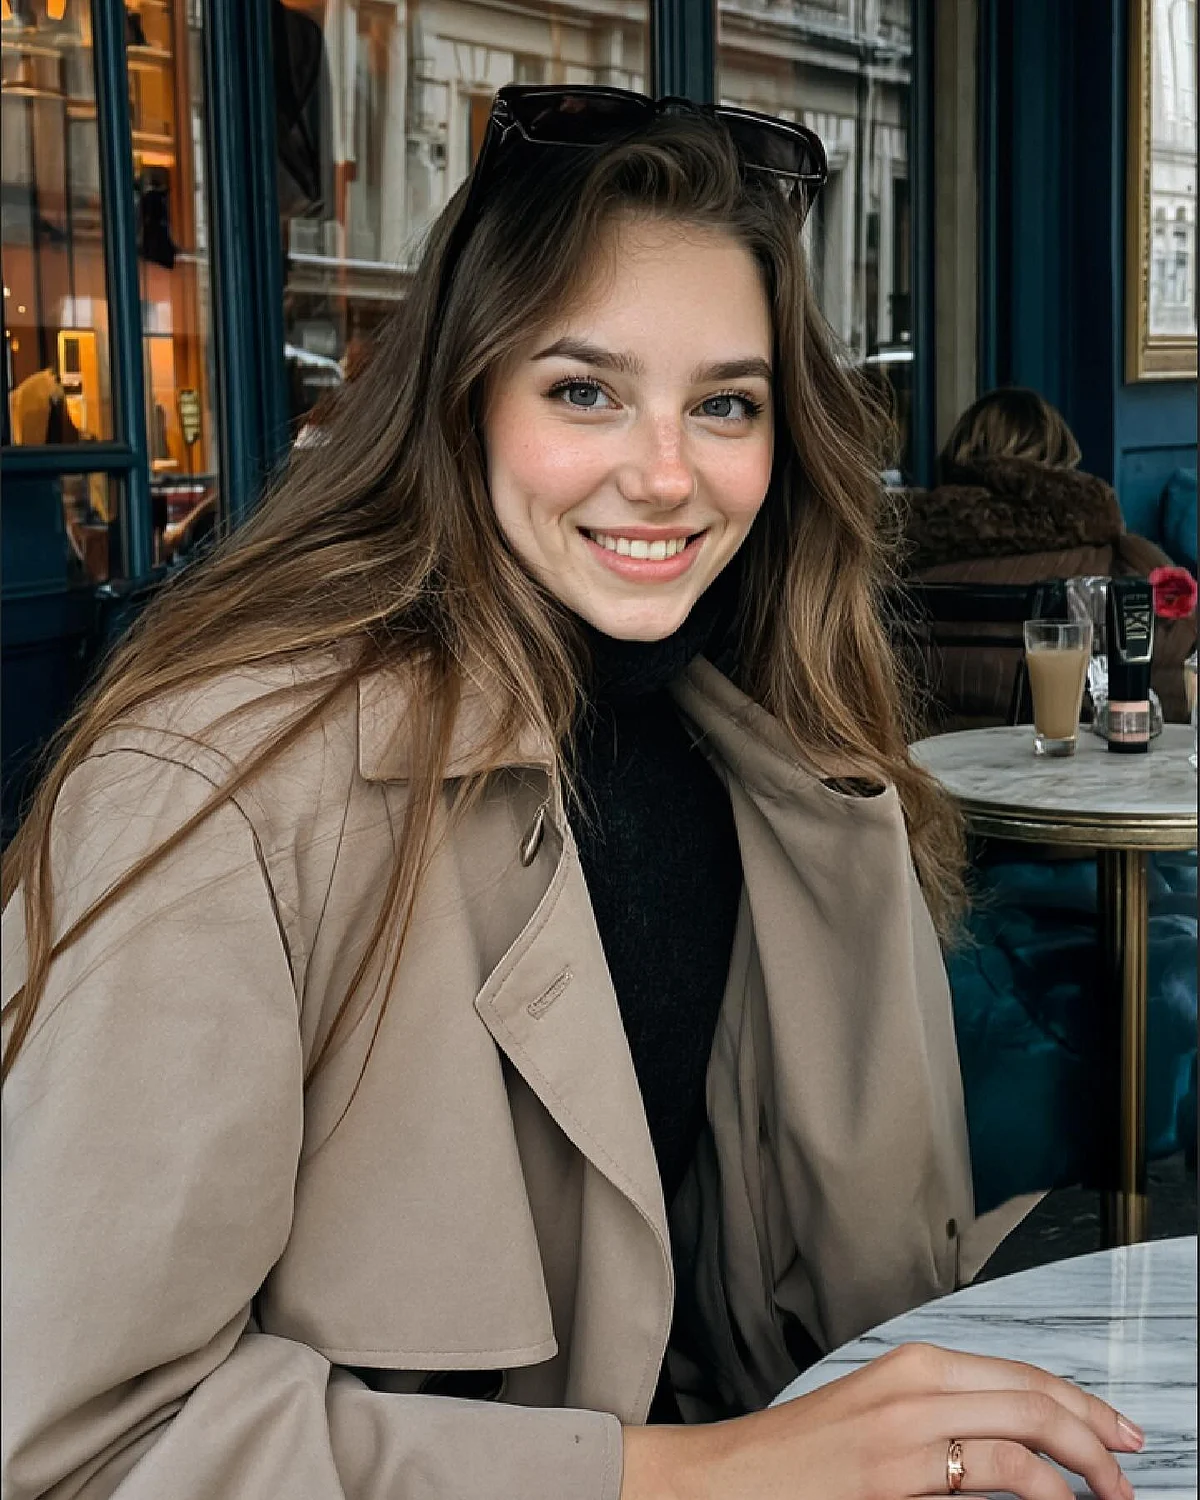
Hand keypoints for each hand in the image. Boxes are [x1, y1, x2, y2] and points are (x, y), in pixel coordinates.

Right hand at [621, 1342, 1142, 1499]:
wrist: (730, 1479)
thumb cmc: (800, 1460)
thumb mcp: (879, 1420)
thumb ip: (941, 1422)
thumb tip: (1015, 1450)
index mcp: (913, 1364)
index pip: (1021, 1374)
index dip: (1081, 1403)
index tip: (1117, 1435)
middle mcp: (915, 1383)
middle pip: (1033, 1395)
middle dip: (1096, 1433)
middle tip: (1129, 1470)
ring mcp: (907, 1428)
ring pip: (1023, 1430)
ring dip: (1080, 1469)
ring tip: (1106, 1499)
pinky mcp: (897, 1474)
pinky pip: (992, 1472)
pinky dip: (1041, 1492)